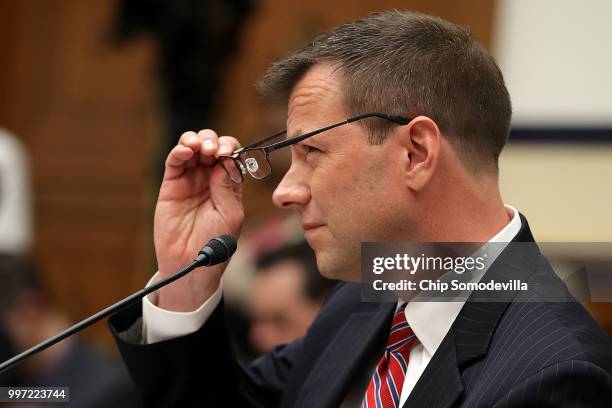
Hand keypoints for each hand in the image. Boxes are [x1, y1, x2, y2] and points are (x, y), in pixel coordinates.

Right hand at [154, 129, 243, 310]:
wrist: (190, 264)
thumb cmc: (215, 243)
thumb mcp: (230, 216)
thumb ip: (227, 188)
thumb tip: (225, 162)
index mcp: (229, 183)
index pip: (232, 155)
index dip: (231, 149)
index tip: (229, 154)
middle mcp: (210, 178)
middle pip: (212, 145)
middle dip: (214, 141)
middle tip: (214, 150)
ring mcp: (190, 179)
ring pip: (192, 148)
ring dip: (197, 140)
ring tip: (200, 147)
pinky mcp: (171, 185)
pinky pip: (174, 161)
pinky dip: (179, 150)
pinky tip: (185, 150)